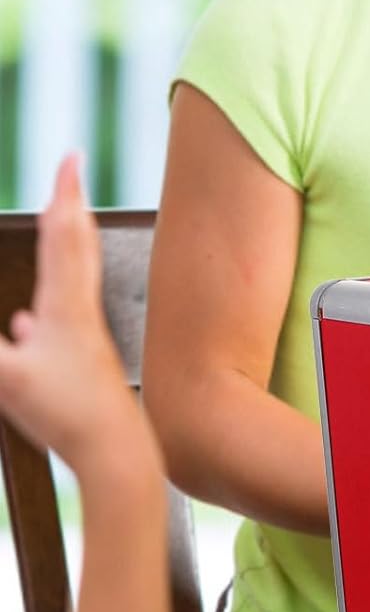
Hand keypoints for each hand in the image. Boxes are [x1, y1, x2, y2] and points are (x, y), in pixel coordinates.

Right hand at [0, 155, 145, 472]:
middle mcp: (80, 317)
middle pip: (76, 249)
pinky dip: (43, 311)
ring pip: (71, 284)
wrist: (117, 454)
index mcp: (65, 308)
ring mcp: (84, 342)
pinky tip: (27, 324)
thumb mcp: (6, 381)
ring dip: (61, 251)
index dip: (63, 196)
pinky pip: (59, 326)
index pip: (63, 238)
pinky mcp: (82, 369)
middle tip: (69, 176)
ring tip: (56, 231)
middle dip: (67, 209)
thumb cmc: (69, 417)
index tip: (71, 158)